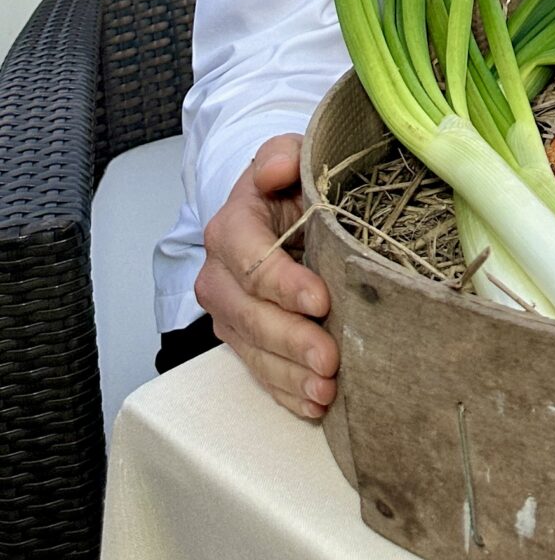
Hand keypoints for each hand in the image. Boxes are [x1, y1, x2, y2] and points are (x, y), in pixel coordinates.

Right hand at [196, 134, 337, 420]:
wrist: (278, 208)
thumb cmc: (289, 184)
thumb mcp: (290, 155)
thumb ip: (282, 155)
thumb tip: (274, 170)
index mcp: (231, 228)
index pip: (250, 262)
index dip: (283, 284)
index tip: (320, 300)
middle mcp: (220, 276)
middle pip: (249, 315)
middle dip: (290, 340)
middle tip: (329, 359)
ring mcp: (229, 312)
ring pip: (253, 350)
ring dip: (290, 374)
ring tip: (326, 390)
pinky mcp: (243, 339)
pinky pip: (259, 371)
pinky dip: (285, 391)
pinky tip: (313, 404)